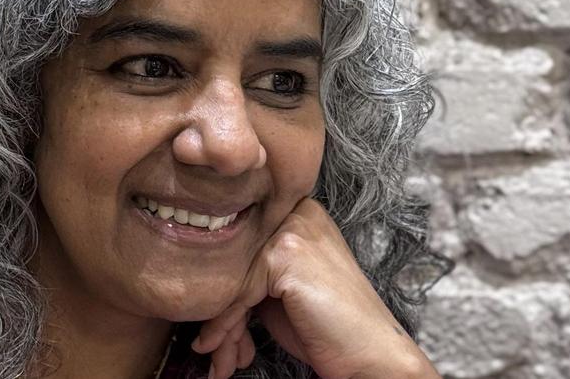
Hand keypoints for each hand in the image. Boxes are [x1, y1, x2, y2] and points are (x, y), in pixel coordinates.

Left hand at [191, 197, 439, 378]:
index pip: (242, 246)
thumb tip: (199, 284)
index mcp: (298, 211)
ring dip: (220, 327)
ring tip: (221, 358)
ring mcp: (293, 229)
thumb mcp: (282, 288)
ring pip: (231, 279)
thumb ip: (250, 271)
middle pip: (235, 261)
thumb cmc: (328, 325)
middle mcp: (297, 211)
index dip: (226, 292)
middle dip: (221, 311)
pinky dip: (224, 327)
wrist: (370, 353)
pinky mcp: (287, 253)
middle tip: (213, 350)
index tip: (214, 332)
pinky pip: (237, 293)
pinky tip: (218, 351)